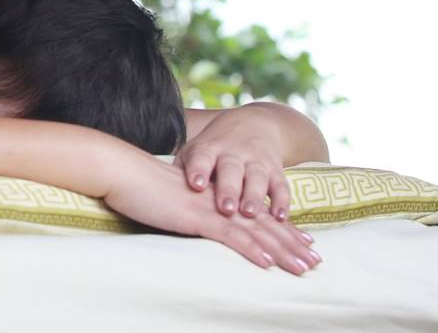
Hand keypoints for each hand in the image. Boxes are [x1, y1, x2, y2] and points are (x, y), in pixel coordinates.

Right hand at [103, 151, 320, 274]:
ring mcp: (210, 208)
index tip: (302, 240)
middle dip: (292, 243)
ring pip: (255, 231)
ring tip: (304, 266)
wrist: (122, 170)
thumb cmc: (139, 186)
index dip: (280, 228)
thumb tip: (194, 219)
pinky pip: (230, 236)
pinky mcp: (197, 217)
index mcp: (215, 196)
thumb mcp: (170, 199)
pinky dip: (252, 249)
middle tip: (316, 259)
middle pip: (263, 223)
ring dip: (282, 251)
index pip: (254, 214)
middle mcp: (219, 201)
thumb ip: (188, 208)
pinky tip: (268, 262)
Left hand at [176, 104, 291, 220]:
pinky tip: (281, 218)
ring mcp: (256, 161)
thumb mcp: (196, 151)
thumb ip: (181, 170)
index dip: (198, 169)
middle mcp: (233, 153)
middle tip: (224, 207)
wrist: (255, 123)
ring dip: (254, 196)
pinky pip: (281, 186)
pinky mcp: (276, 170)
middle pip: (231, 170)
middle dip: (228, 188)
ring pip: (257, 178)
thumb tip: (158, 191)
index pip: (201, 156)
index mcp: (209, 148)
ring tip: (249, 213)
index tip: (195, 184)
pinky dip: (282, 202)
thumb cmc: (215, 146)